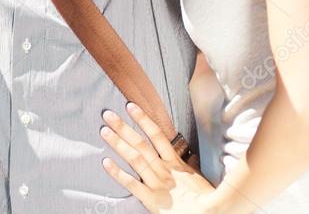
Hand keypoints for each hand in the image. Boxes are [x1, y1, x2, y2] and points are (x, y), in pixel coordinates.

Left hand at [101, 103, 216, 213]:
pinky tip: (105, 163)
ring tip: (104, 131)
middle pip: (141, 145)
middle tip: (108, 114)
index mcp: (176, 164)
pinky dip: (117, 174)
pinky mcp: (151, 201)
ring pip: (135, 159)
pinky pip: (132, 185)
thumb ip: (192, 166)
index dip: (144, 120)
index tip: (131, 106)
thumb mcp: (202, 180)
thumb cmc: (203, 202)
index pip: (158, 136)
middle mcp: (164, 171)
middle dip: (124, 128)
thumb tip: (190, 155)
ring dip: (118, 144)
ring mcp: (156, 185)